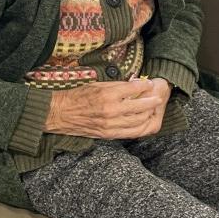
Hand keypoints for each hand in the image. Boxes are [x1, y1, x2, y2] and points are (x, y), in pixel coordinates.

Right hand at [44, 78, 167, 138]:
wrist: (60, 113)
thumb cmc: (76, 96)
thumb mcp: (96, 85)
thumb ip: (116, 86)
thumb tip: (134, 84)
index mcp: (106, 94)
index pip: (133, 89)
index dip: (145, 85)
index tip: (150, 83)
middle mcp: (110, 110)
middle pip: (140, 106)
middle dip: (152, 100)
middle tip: (158, 96)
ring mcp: (110, 124)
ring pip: (139, 120)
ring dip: (149, 113)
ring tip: (154, 108)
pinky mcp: (108, 134)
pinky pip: (131, 132)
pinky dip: (141, 126)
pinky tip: (145, 120)